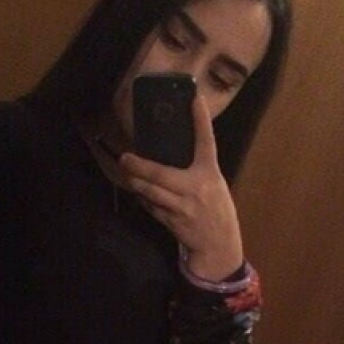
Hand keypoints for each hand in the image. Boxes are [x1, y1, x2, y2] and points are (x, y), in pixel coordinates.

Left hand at [119, 95, 243, 281]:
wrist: (218, 245)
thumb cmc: (216, 211)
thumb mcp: (214, 185)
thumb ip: (198, 170)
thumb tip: (173, 152)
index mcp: (210, 173)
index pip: (206, 141)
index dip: (200, 119)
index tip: (195, 98)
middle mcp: (196, 188)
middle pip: (161, 173)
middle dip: (140, 166)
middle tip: (125, 156)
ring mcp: (182, 206)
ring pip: (151, 192)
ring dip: (136, 183)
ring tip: (126, 172)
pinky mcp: (173, 221)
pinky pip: (152, 207)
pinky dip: (143, 199)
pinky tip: (137, 192)